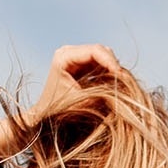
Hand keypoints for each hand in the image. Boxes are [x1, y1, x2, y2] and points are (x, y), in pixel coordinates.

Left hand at [0, 43, 120, 157]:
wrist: (44, 117)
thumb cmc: (58, 111)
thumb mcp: (81, 102)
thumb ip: (101, 92)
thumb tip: (122, 85)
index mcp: (64, 56)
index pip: (95, 50)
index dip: (111, 61)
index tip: (121, 76)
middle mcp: (69, 52)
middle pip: (100, 50)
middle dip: (113, 64)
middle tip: (124, 81)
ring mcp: (75, 57)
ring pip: (103, 56)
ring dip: (112, 69)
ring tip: (119, 84)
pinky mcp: (80, 64)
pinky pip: (100, 63)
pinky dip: (108, 72)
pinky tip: (113, 84)